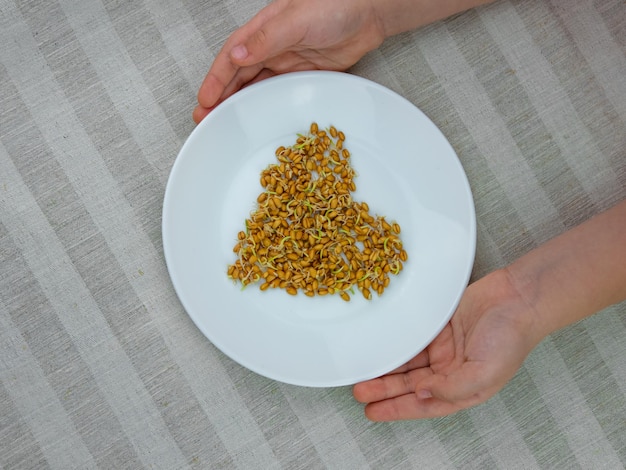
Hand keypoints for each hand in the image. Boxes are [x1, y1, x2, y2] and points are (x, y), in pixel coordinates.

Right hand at [193, 0, 384, 122]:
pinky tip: (259, 117)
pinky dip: (267, 105)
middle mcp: (271, 47)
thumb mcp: (296, 19)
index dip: (216, 79)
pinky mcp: (305, 75)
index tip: (205, 100)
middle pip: (239, 76)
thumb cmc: (335, 4)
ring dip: (241, 104)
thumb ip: (266, 39)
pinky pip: (281, 93)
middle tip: (206, 119)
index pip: (231, 57)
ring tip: (226, 123)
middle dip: (221, 97)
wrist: (371, 12)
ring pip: (257, 86)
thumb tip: (236, 56)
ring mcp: (288, 62)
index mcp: (263, 30)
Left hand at [353, 269, 542, 420]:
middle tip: (360, 391)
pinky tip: (380, 348)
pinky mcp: (438, 326)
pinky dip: (396, 344)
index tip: (372, 411)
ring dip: (386, 369)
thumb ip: (451, 389)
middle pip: (409, 384)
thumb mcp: (485, 374)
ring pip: (407, 363)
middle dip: (384, 389)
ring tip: (363, 373)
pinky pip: (411, 339)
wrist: (518, 297)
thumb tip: (420, 394)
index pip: (423, 404)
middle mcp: (449, 370)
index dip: (396, 409)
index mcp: (462, 387)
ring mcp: (443, 347)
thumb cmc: (511, 337)